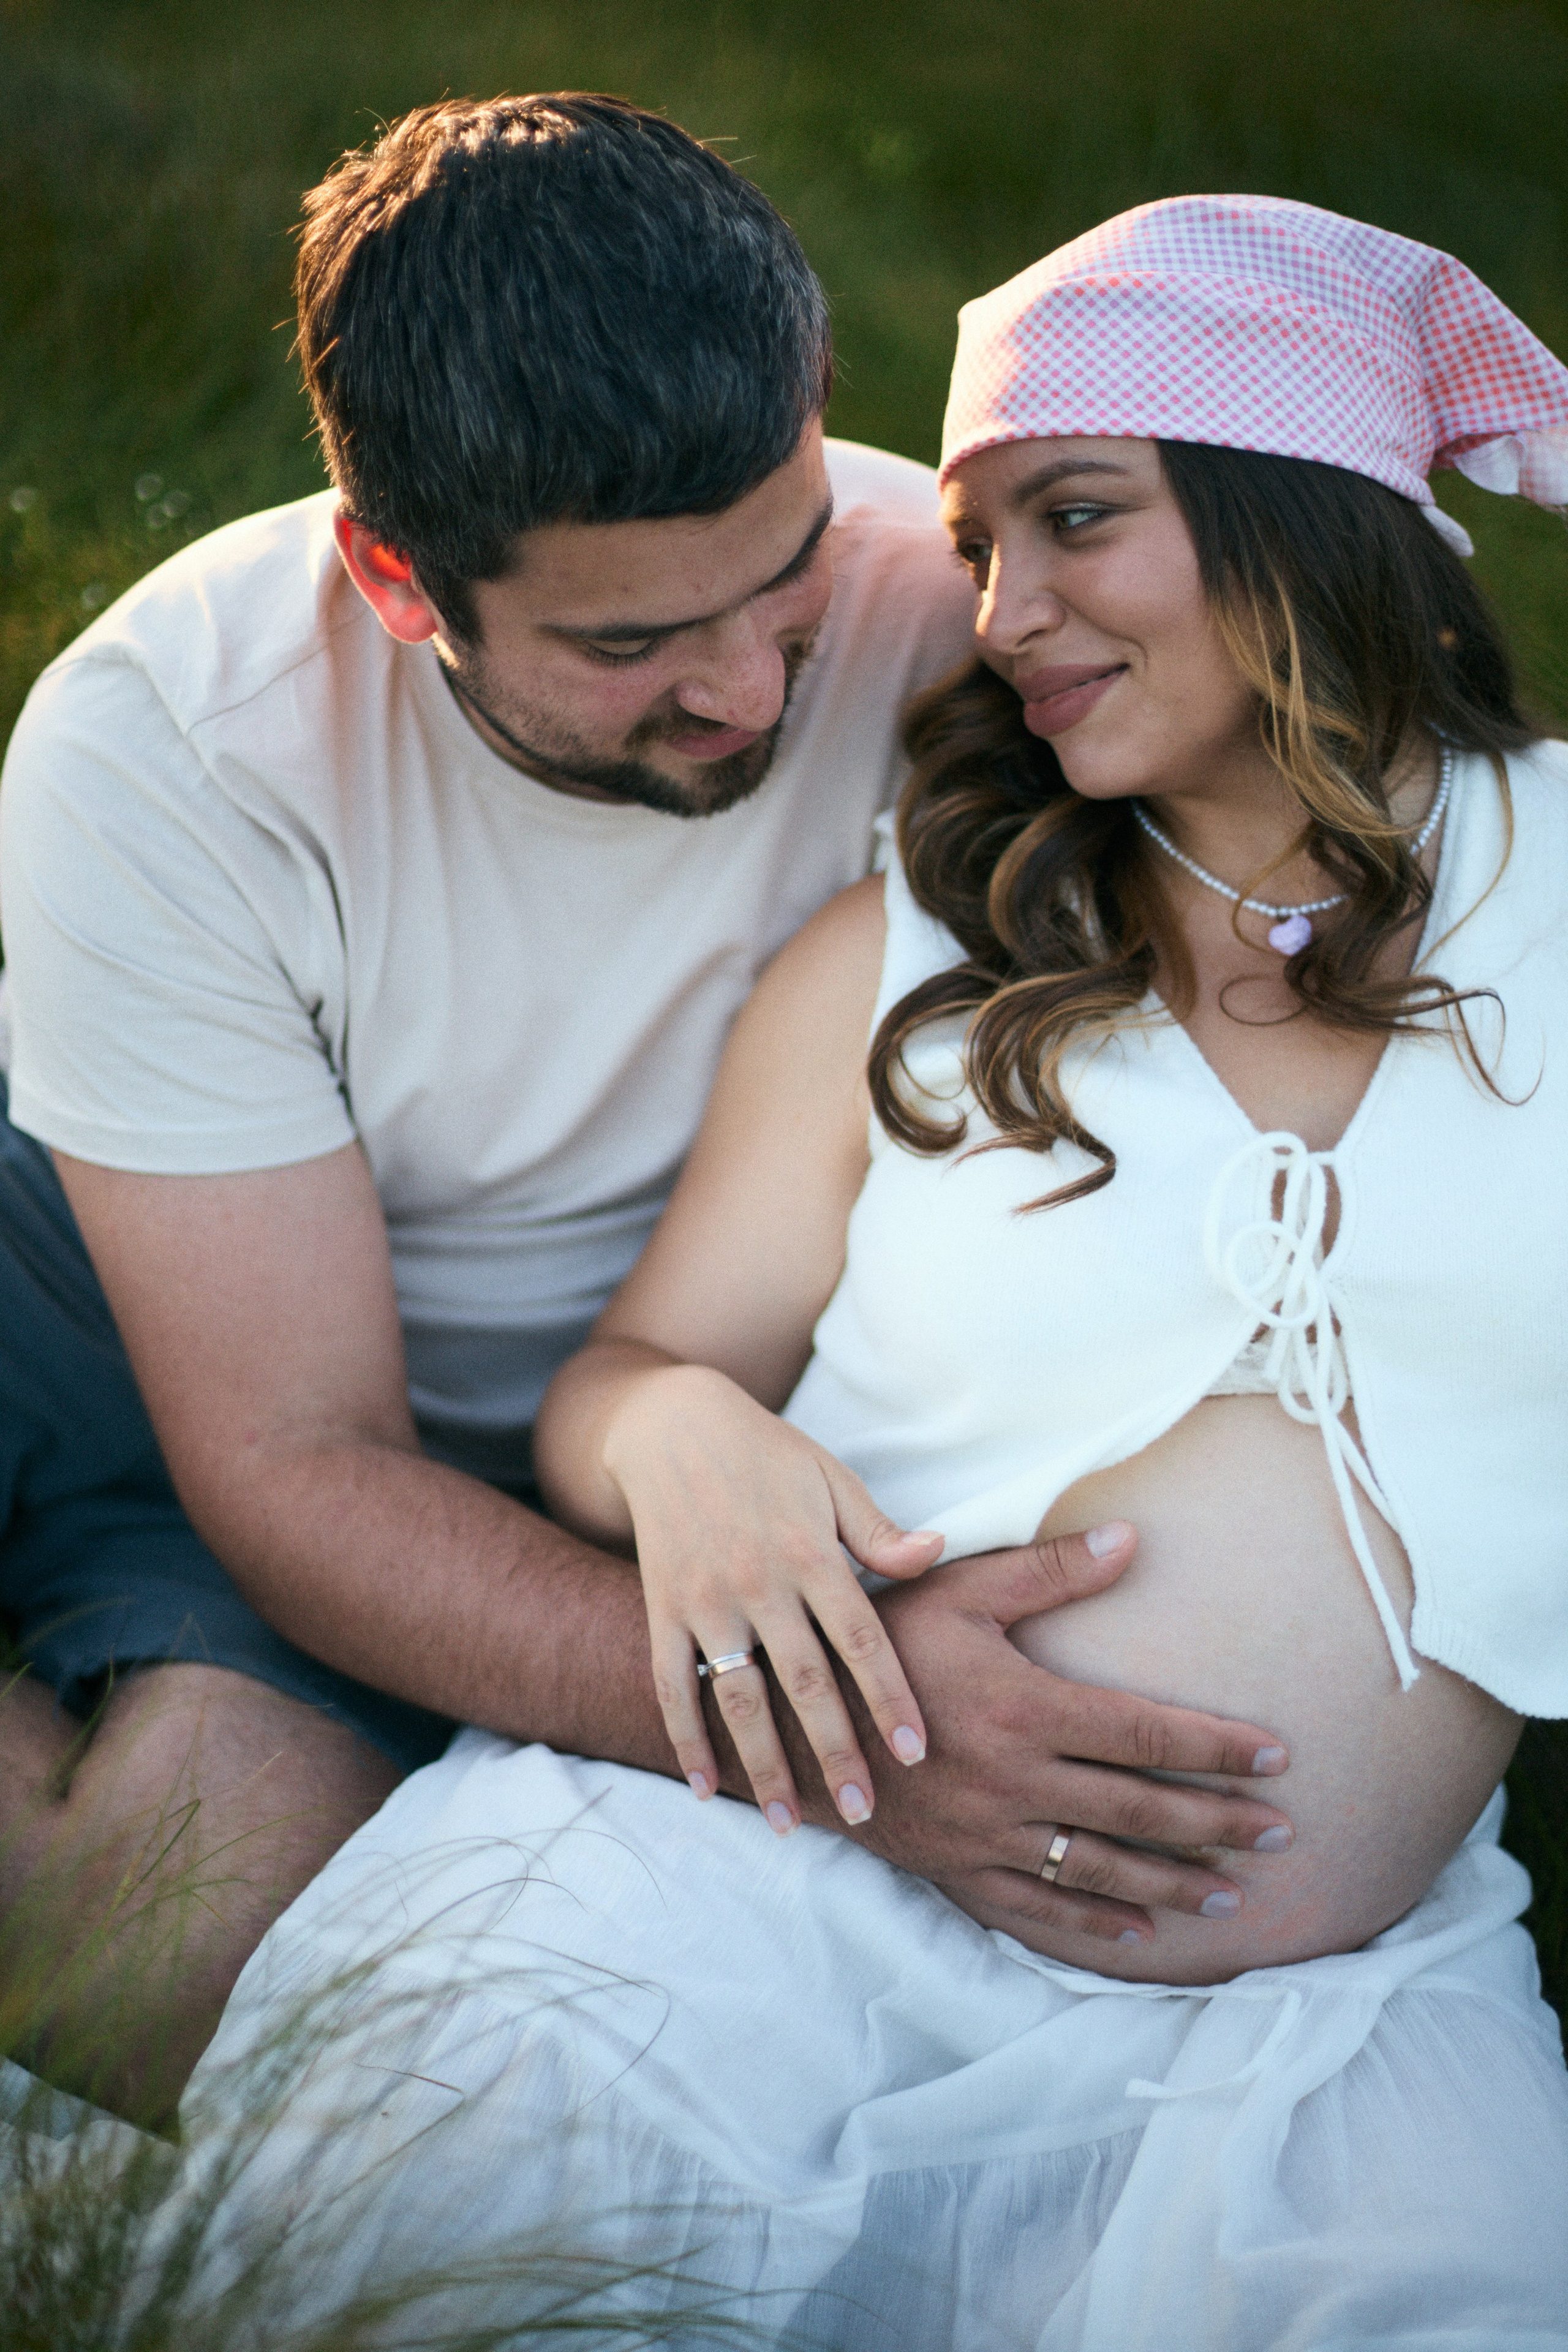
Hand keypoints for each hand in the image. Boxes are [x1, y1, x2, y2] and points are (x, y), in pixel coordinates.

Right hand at [603, 1365, 942, 1827]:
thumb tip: (939, 1552)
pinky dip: (686, 1740)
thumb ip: (880, 1531)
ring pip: (738, 1698)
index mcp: (809, 1550)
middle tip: (863, 1813)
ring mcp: (704, 1600)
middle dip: (835, 1752)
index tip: (916, 1752)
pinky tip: (707, 1789)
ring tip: (790, 1823)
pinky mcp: (661, 1608)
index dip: (890, 1696)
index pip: (860, 1638)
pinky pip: (670, 1685)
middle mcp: (757, 1580)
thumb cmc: (767, 1454)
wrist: (670, 1424)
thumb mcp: (831, 1478)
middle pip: (804, 1682)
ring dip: (764, 1764)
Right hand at [796, 1523, 1293, 1949]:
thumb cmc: (879, 1643)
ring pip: (1102, 1869)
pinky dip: (1093, 1923)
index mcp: (1027, 1710)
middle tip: (1283, 1836)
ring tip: (1232, 1895)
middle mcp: (1019, 1782)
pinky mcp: (960, 1868)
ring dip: (1173, 1884)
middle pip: (1141, 1811)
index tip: (1279, 1759)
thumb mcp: (959, 1590)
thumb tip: (1131, 1539)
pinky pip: (1040, 1908)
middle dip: (1219, 1824)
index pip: (1147, 1735)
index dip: (1218, 1748)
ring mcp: (991, 1835)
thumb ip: (1048, 1571)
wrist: (791, 1723)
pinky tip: (1138, 1932)